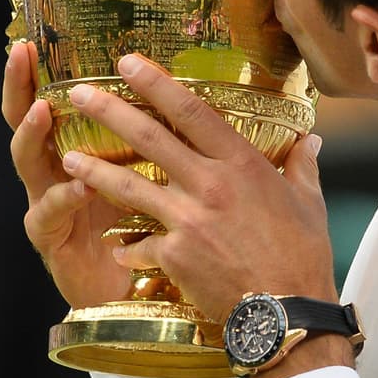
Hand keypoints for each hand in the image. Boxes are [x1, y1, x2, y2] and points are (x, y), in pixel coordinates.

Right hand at [3, 41, 127, 307]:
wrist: (129, 286)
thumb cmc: (137, 223)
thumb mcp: (142, 171)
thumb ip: (147, 137)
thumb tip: (173, 87)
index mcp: (74, 149)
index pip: (52, 101)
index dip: (41, 72)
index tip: (36, 38)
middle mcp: (52, 170)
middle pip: (24, 121)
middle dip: (20, 87)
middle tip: (21, 55)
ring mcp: (45, 202)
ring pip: (27, 162)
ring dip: (33, 134)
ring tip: (43, 111)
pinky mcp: (50, 237)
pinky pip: (49, 212)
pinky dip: (65, 195)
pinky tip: (81, 183)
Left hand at [59, 53, 337, 323]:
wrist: (288, 313)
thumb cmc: (303, 255)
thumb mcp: (309, 202)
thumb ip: (302, 165)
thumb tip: (309, 140)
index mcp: (242, 164)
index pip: (192, 110)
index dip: (157, 83)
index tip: (129, 63)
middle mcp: (210, 184)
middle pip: (149, 137)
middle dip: (110, 111)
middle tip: (80, 93)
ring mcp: (187, 219)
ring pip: (129, 185)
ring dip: (94, 170)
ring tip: (68, 159)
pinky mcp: (174, 254)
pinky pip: (140, 243)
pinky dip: (128, 244)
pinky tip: (116, 245)